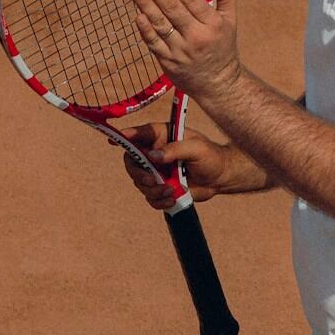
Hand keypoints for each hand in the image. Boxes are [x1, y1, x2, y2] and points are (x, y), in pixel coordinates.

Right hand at [117, 123, 250, 208]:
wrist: (220, 177)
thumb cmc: (211, 156)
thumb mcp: (196, 148)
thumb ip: (175, 149)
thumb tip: (154, 156)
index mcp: (162, 136)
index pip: (140, 134)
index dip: (125, 136)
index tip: (115, 140)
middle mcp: (154, 152)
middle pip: (131, 161)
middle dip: (139, 173)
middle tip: (152, 180)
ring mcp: (156, 171)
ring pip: (139, 182)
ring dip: (152, 190)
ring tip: (171, 192)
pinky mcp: (160, 187)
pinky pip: (149, 196)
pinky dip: (158, 200)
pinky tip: (172, 199)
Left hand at [130, 0, 240, 104]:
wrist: (218, 83)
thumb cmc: (222, 47)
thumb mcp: (231, 21)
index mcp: (213, 25)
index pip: (191, 0)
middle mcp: (196, 38)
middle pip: (172, 9)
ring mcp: (180, 51)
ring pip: (160, 25)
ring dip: (145, 5)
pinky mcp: (168, 62)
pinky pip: (153, 43)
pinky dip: (144, 29)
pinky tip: (137, 14)